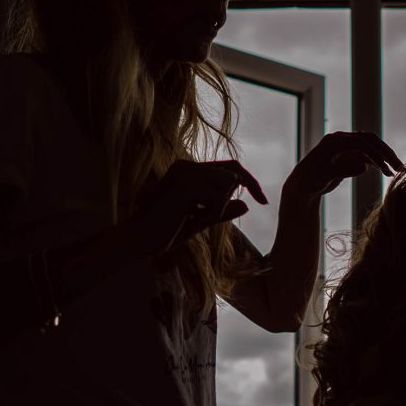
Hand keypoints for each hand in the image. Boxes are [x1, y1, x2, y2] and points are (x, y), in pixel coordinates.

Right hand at [138, 159, 266, 253]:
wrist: (142, 239)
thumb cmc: (168, 230)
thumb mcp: (203, 221)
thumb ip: (222, 212)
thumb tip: (246, 206)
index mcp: (191, 171)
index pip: (231, 168)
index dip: (251, 182)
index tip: (264, 201)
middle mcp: (189, 166)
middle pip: (234, 174)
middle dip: (237, 195)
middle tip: (220, 211)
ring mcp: (187, 173)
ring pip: (228, 187)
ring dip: (218, 210)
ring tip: (194, 218)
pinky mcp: (187, 185)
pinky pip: (219, 200)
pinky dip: (211, 215)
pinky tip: (189, 219)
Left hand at [285, 131, 403, 198]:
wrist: (302, 185)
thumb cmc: (309, 180)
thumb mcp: (324, 176)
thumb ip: (343, 170)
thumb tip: (363, 165)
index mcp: (334, 141)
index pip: (360, 142)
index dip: (374, 154)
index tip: (384, 168)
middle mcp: (342, 140)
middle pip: (370, 140)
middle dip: (386, 153)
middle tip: (399, 167)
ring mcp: (347, 147)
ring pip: (372, 148)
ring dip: (385, 158)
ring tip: (396, 172)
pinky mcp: (350, 155)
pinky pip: (369, 156)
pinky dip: (379, 163)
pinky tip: (387, 173)